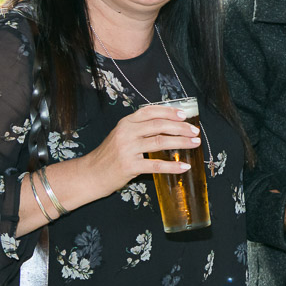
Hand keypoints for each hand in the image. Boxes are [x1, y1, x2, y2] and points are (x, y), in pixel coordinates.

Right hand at [84, 102, 200, 193]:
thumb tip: (169, 126)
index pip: (150, 111)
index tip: (184, 115)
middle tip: (195, 131)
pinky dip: (173, 166)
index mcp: (126, 123)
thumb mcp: (121, 136)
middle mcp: (126, 133)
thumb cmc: (110, 155)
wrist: (90, 174)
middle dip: (181, 127)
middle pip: (159, 125)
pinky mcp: (130, 166)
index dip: (169, 111)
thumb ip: (140, 129)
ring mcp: (128, 149)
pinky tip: (184, 166)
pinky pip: (157, 165)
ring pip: (160, 142)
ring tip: (195, 143)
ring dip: (181, 142)